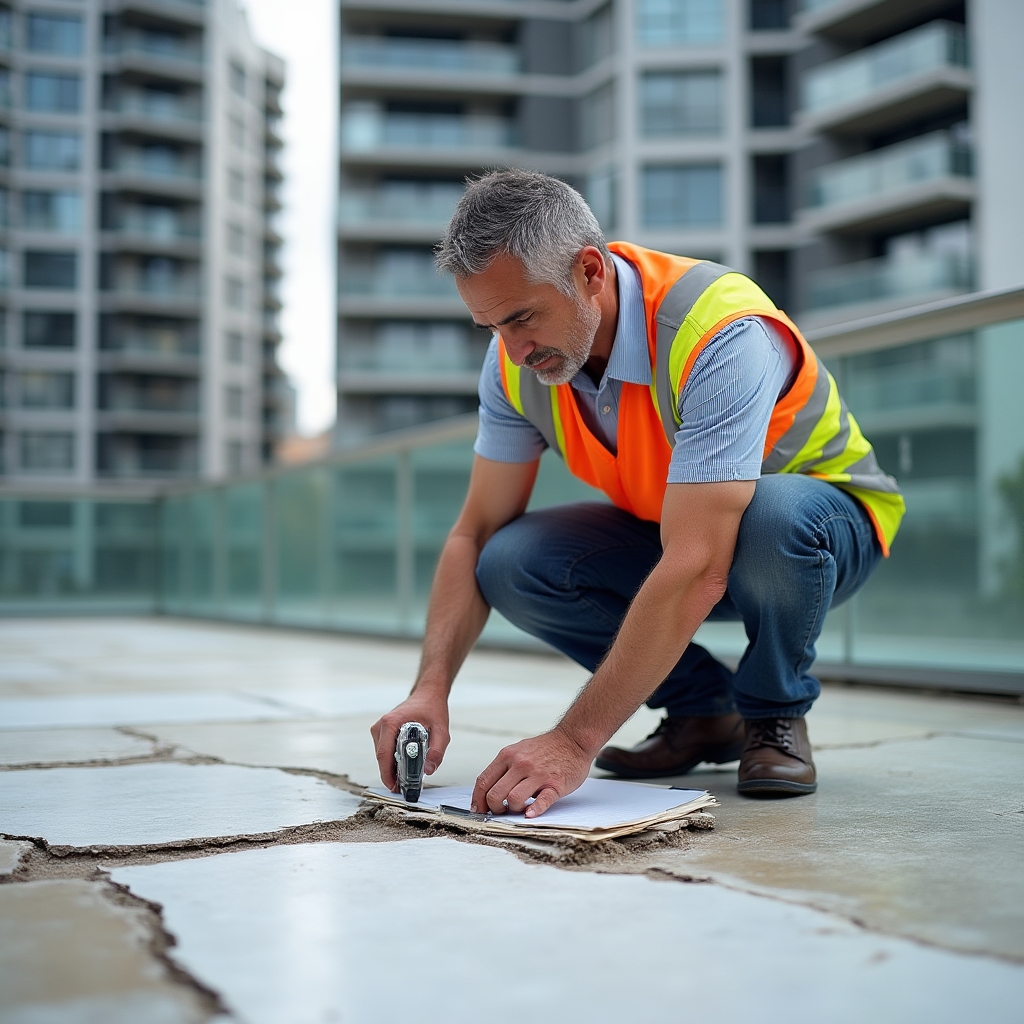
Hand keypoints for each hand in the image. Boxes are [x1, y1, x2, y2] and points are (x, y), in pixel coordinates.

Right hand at [370, 694, 449, 791]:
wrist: (428, 695)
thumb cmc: (432, 708)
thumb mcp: (441, 730)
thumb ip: (437, 751)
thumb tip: (429, 770)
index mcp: (391, 723)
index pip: (383, 754)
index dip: (387, 774)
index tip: (394, 787)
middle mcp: (381, 725)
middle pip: (381, 757)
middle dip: (390, 774)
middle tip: (404, 788)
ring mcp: (380, 728)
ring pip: (381, 756)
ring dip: (391, 768)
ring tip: (405, 779)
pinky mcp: (382, 732)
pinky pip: (384, 751)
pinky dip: (392, 760)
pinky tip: (403, 767)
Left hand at [470, 727, 592, 817]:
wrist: (573, 740)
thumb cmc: (546, 749)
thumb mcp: (519, 750)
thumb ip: (504, 767)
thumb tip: (487, 789)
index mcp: (508, 755)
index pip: (483, 781)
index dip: (478, 800)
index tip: (478, 810)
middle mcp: (520, 764)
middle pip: (495, 794)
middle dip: (494, 809)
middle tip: (501, 811)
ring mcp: (538, 774)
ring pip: (514, 799)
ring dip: (513, 810)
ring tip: (519, 809)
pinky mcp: (555, 784)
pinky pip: (542, 801)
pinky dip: (534, 811)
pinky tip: (530, 814)